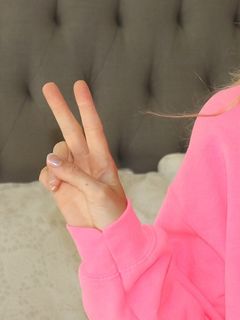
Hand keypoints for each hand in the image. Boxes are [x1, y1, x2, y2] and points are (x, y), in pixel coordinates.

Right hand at [39, 80, 127, 228]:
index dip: (86, 106)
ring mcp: (72, 172)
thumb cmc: (111, 212)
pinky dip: (49, 180)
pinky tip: (57, 191)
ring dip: (55, 166)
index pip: (93, 127)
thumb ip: (75, 175)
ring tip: (63, 184)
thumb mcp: (98, 192)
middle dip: (60, 108)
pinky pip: (47, 173)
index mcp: (103, 159)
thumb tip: (51, 160)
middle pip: (70, 129)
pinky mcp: (61, 184)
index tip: (80, 85)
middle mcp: (86, 161)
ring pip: (55, 154)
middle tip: (48, 85)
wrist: (105, 233)